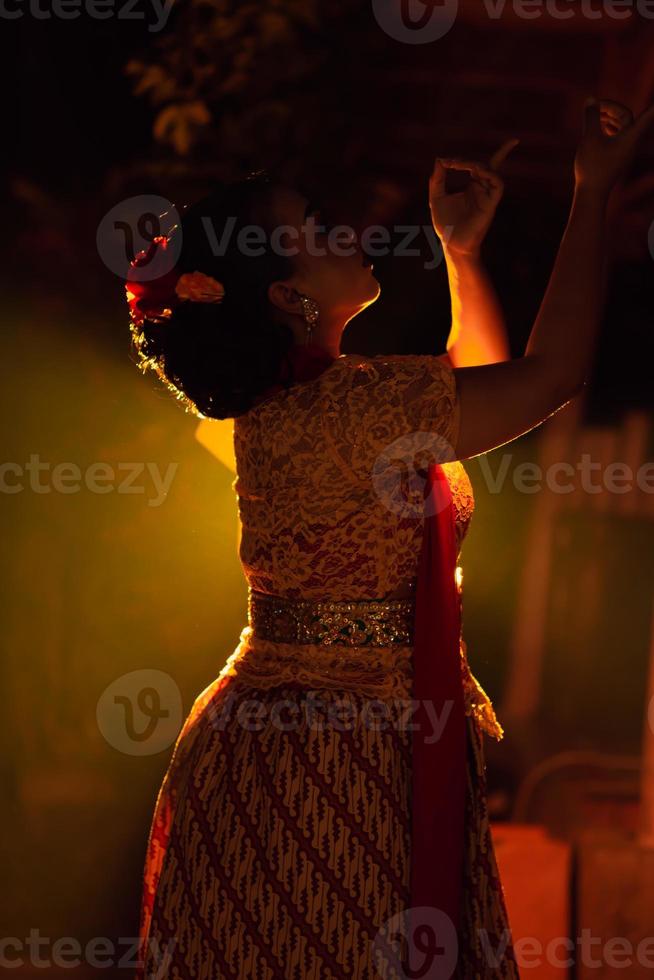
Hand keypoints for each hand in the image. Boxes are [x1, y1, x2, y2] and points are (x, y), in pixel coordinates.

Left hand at [429, 138, 518, 257]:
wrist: (452, 244)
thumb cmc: (445, 224)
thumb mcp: (436, 198)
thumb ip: (437, 179)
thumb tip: (439, 159)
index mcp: (472, 187)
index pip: (481, 165)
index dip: (469, 156)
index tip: (445, 161)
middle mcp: (482, 189)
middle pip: (483, 164)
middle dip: (465, 160)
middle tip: (449, 163)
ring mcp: (488, 196)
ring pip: (491, 171)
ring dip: (477, 164)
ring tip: (460, 165)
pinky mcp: (491, 204)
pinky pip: (498, 184)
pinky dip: (489, 174)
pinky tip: (475, 172)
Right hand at [574, 98, 653, 194]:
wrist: (592, 192)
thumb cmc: (592, 166)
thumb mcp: (590, 138)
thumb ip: (591, 116)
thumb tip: (591, 99)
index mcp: (631, 136)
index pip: (648, 115)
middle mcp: (631, 142)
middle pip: (625, 117)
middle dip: (610, 108)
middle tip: (593, 105)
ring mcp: (625, 150)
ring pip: (621, 126)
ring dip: (609, 117)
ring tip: (594, 113)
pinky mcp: (617, 156)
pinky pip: (617, 135)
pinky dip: (609, 127)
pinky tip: (599, 127)